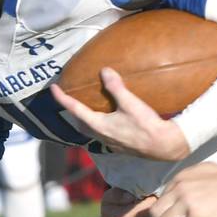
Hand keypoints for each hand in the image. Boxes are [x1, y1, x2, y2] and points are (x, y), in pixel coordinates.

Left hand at [51, 68, 190, 160]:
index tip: (53, 88)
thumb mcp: (130, 103)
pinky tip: (106, 121)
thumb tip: (104, 71)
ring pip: (89, 131)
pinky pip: (101, 134)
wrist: (163, 146)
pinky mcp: (119, 146)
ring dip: (84, 120)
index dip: (62, 98)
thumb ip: (116, 87)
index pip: (74, 109)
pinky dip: (97, 125)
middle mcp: (101, 136)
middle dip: (71, 111)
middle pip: (79, 123)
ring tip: (85, 109)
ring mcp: (110, 143)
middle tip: (68, 99)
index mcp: (99, 125)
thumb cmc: (146, 126)